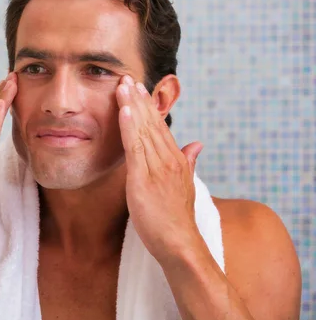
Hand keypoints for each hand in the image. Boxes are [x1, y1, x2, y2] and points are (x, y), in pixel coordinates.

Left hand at [116, 75, 203, 262]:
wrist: (179, 243)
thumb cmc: (177, 217)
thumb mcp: (185, 185)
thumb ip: (189, 161)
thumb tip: (197, 144)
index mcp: (176, 160)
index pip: (160, 126)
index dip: (148, 106)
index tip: (139, 87)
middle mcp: (168, 159)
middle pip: (151, 123)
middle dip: (138, 99)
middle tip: (126, 76)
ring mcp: (157, 168)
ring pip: (143, 130)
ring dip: (132, 106)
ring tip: (123, 85)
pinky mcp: (144, 179)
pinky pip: (135, 148)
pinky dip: (130, 127)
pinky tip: (124, 111)